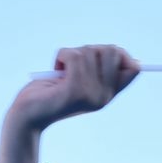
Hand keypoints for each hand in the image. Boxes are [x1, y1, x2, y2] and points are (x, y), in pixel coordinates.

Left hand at [0, 45, 139, 162]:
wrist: (28, 114)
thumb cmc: (52, 91)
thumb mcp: (82, 78)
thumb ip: (100, 67)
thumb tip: (127, 55)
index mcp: (108, 95)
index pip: (133, 68)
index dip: (120, 54)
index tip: (100, 55)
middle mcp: (103, 97)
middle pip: (113, 51)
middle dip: (92, 48)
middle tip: (76, 62)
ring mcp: (90, 94)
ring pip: (90, 50)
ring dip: (72, 53)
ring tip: (63, 69)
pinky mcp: (74, 91)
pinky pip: (73, 55)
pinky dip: (61, 55)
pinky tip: (56, 68)